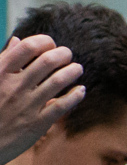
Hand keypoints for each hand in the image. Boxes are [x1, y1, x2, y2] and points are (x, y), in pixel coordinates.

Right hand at [0, 35, 83, 164]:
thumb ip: (3, 59)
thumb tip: (18, 41)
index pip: (28, 47)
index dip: (44, 42)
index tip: (50, 45)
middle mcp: (14, 86)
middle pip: (48, 61)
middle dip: (63, 54)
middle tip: (68, 55)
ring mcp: (26, 105)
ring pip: (58, 81)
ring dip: (72, 71)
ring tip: (77, 68)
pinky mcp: (37, 123)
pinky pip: (62, 106)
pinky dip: (75, 95)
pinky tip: (80, 90)